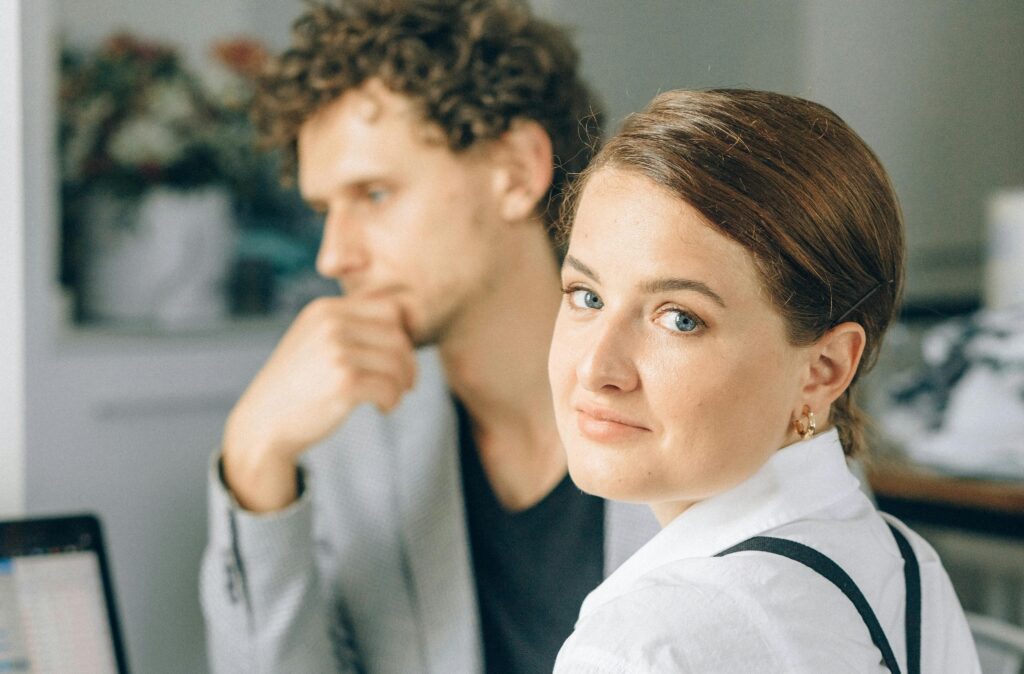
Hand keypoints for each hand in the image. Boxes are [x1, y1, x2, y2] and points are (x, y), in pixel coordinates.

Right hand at [222, 295, 416, 511]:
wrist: (264, 423)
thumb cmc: (299, 385)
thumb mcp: (316, 340)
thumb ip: (350, 327)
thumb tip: (404, 323)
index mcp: (325, 310)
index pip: (389, 309)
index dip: (402, 336)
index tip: (398, 359)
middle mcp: (331, 324)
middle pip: (397, 335)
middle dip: (407, 362)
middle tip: (405, 384)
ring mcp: (336, 351)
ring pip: (397, 362)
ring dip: (401, 384)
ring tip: (390, 398)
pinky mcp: (343, 382)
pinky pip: (390, 387)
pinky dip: (393, 401)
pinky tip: (382, 408)